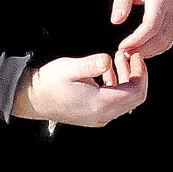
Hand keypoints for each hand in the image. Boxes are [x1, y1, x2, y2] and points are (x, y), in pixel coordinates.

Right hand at [11, 51, 146, 126]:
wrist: (31, 99)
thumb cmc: (50, 82)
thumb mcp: (70, 68)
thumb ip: (91, 64)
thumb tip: (108, 60)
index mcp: (100, 105)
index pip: (135, 93)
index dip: (141, 73)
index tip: (136, 55)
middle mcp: (102, 116)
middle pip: (134, 97)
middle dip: (136, 74)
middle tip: (128, 54)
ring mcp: (98, 117)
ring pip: (125, 99)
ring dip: (126, 77)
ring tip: (118, 57)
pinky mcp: (93, 114)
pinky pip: (114, 101)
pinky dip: (117, 84)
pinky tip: (107, 69)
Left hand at [112, 0, 172, 57]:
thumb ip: (121, 1)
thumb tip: (116, 21)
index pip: (151, 25)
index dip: (137, 40)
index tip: (122, 46)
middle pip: (161, 38)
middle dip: (142, 49)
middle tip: (123, 54)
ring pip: (167, 42)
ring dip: (149, 52)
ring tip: (130, 53)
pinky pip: (169, 39)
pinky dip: (156, 48)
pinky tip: (141, 49)